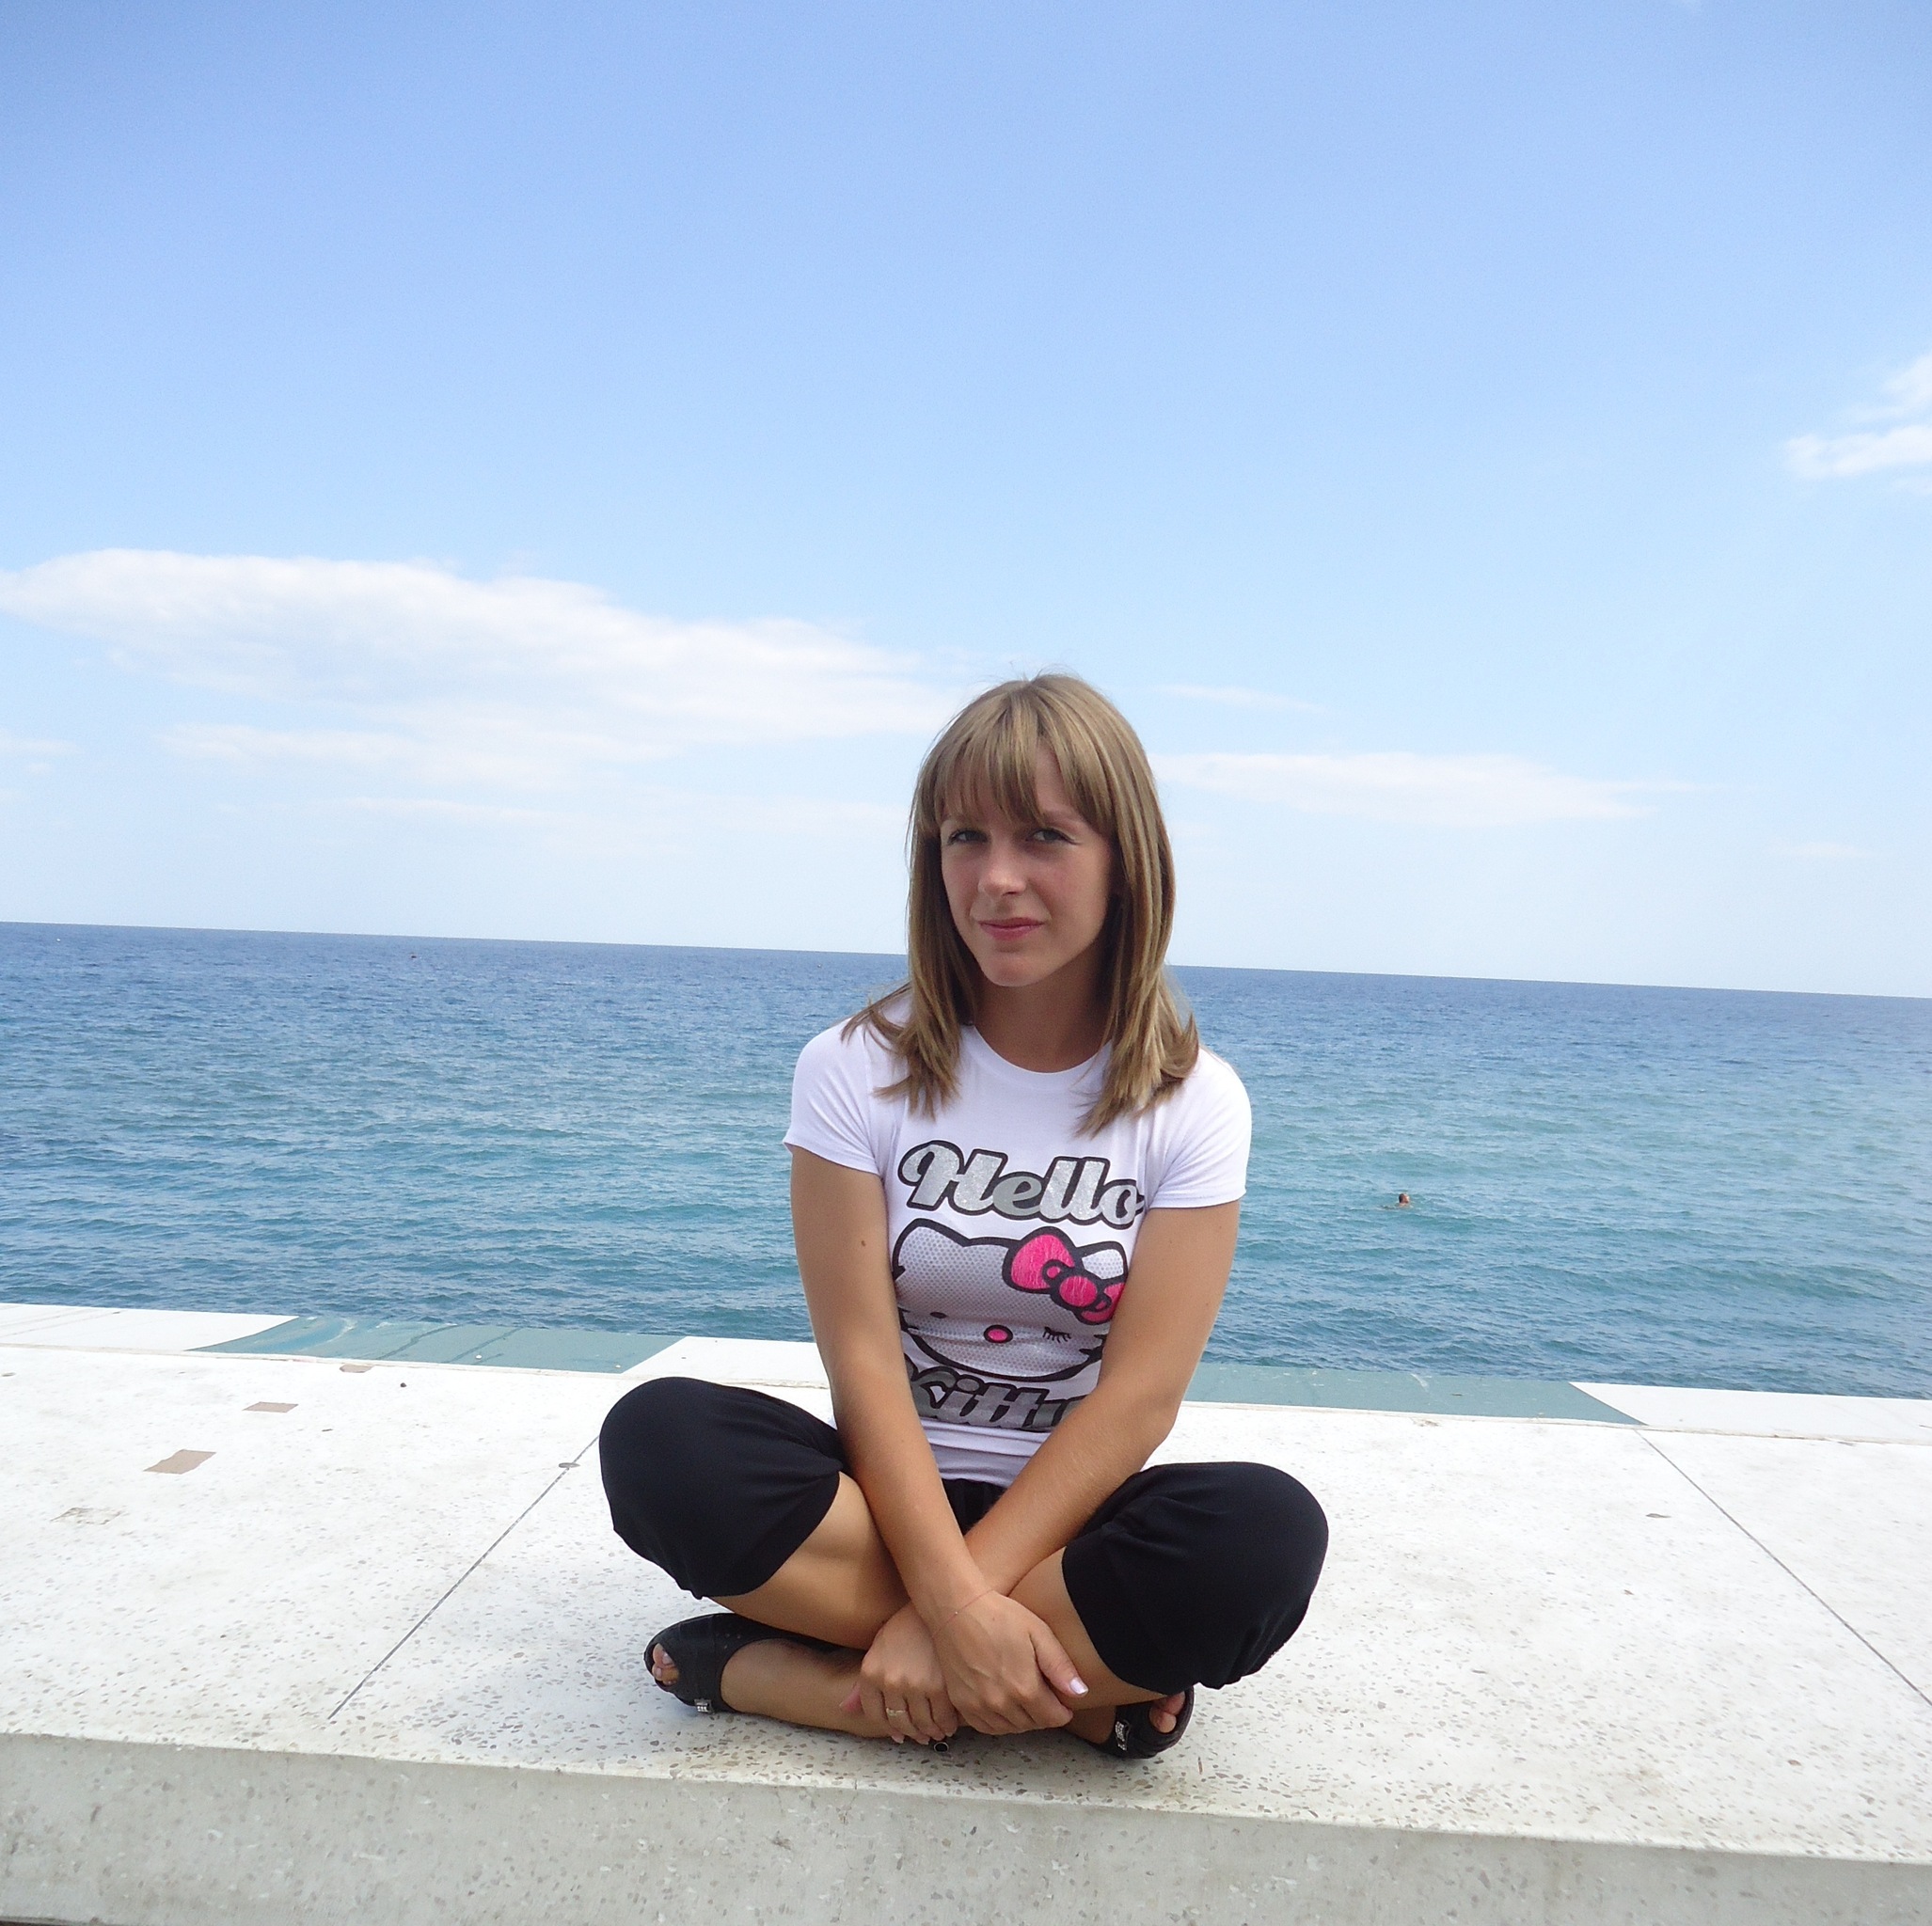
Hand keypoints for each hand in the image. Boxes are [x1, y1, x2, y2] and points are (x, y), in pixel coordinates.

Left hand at [841, 1602, 957, 1743]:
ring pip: (922, 1723)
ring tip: (938, 1732)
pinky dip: (947, 1725)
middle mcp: (889, 1683)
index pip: (876, 1715)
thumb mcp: (877, 1648)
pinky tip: (950, 1724)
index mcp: (870, 1674)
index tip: (901, 1734)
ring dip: (931, 1732)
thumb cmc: (904, 1626)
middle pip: (900, 1722)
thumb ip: (861, 1685)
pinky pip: (942, 1716)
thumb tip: (844, 1709)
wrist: (932, 1606)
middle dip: (913, 1733)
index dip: (890, 1729)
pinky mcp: (938, 1686)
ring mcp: (913, 1685)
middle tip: (923, 1736)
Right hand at [929, 1590, 1087, 1734]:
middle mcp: (1001, 1704)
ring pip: (1010, 1728)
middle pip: (1033, 1724)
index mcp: (1024, 1688)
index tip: (1064, 1702)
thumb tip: (1080, 1693)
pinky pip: (986, 1727)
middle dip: (1043, 1714)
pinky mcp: (962, 1704)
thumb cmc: (999, 1616)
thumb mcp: (1038, 1632)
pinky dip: (999, 1722)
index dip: (1063, 1711)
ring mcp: (979, 1706)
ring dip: (1022, 1719)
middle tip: (1044, 1696)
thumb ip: (1060, 1666)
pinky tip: (1003, 1704)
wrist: (956, 1609)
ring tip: (1025, 1698)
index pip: (1053, 1718)